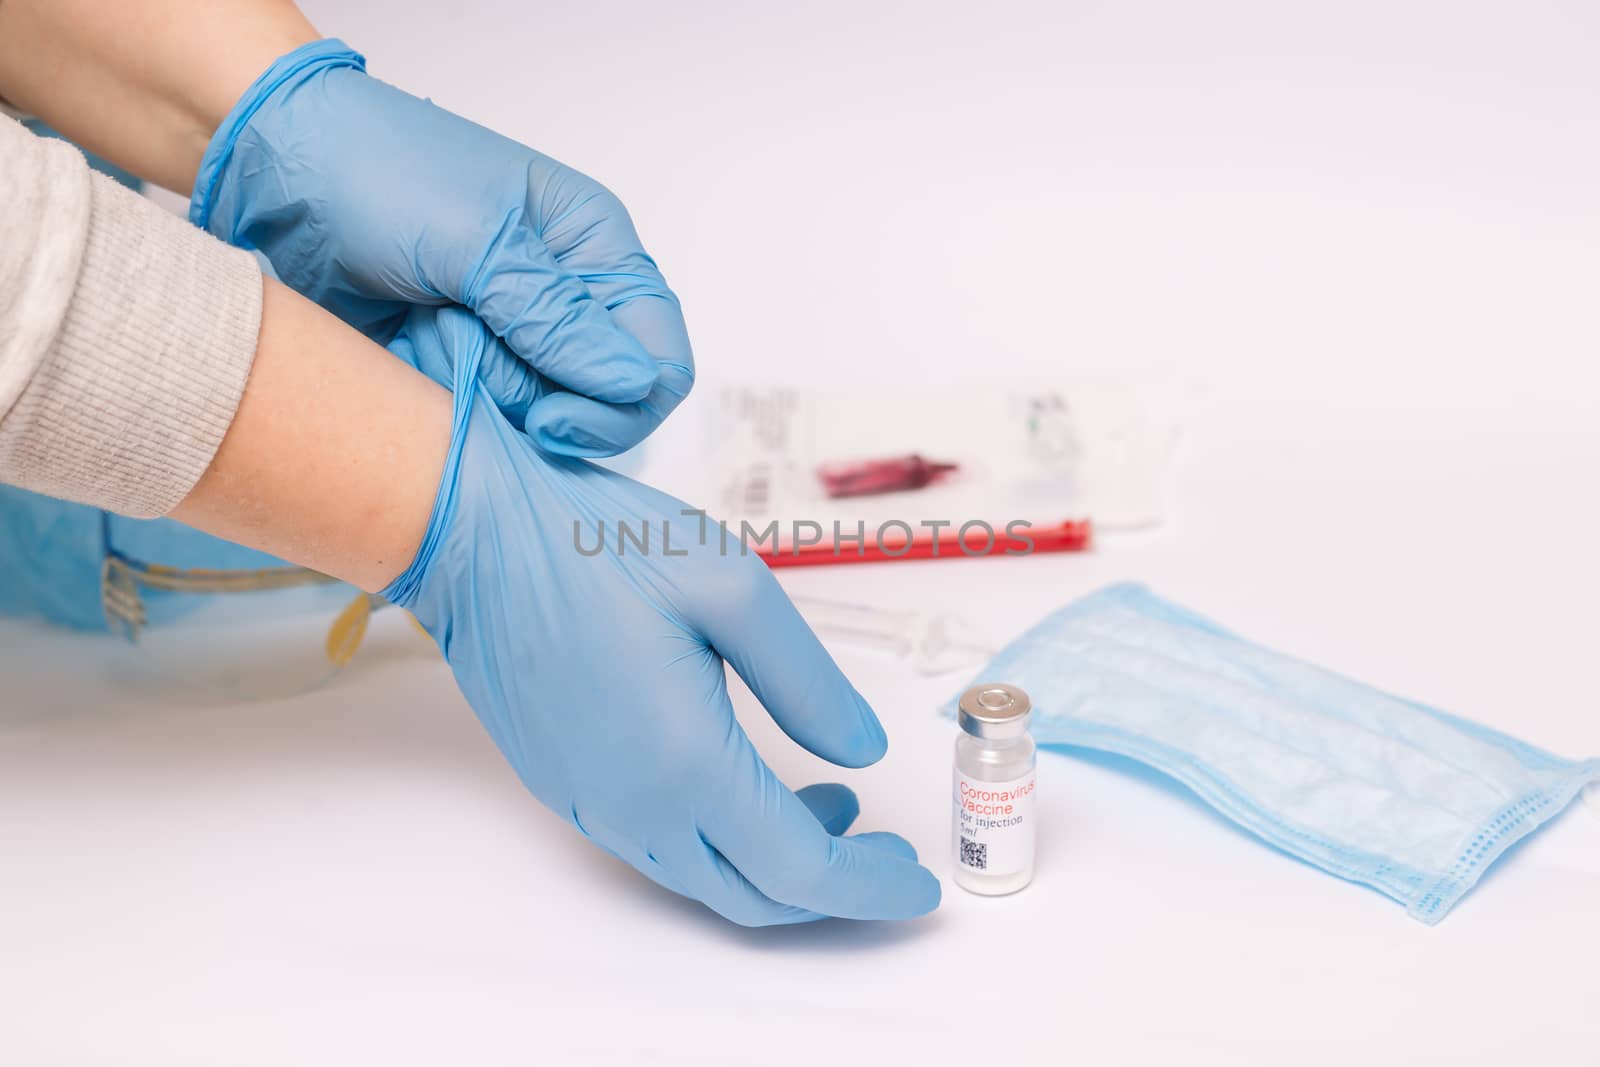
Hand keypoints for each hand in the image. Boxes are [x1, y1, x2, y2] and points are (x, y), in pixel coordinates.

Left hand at [191, 39, 691, 457]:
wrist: (275, 169)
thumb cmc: (379, 170)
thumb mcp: (476, 238)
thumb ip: (556, 318)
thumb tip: (636, 386)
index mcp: (596, 251)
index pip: (659, 362)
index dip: (618, 407)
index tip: (549, 421)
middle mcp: (568, 300)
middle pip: (597, 406)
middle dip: (529, 393)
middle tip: (463, 349)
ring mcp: (512, 338)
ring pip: (532, 418)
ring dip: (474, 384)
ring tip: (422, 324)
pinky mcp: (461, 365)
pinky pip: (478, 418)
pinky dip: (440, 393)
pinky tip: (405, 342)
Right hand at [382, 307, 940, 925]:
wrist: (472, 536)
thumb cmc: (593, 546)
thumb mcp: (731, 589)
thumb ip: (807, 684)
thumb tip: (860, 752)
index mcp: (687, 763)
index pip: (801, 870)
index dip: (869, 887)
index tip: (919, 884)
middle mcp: (636, 806)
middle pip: (755, 895)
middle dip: (835, 888)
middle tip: (885, 850)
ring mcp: (593, 803)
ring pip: (705, 880)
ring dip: (777, 865)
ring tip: (832, 802)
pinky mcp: (566, 786)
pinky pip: (659, 850)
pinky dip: (721, 845)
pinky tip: (745, 786)